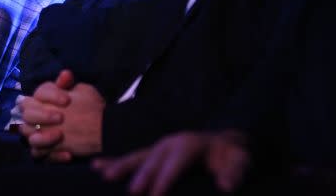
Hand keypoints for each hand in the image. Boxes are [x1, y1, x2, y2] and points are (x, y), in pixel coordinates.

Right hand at [20, 70, 103, 161]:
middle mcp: (37, 116)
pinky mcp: (46, 151)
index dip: (50, 96)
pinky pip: (39, 155)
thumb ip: (69, 85)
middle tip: (60, 118)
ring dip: (43, 137)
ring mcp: (39, 134)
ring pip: (29, 136)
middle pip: (27, 114)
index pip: (38, 93)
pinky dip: (53, 155)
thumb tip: (65, 74)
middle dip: (42, 115)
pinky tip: (68, 154)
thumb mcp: (82, 92)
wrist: (101, 127)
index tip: (67, 100)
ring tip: (60, 135)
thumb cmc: (88, 107)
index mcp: (43, 99)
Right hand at [92, 130, 249, 195]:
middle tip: (131, 194)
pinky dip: (113, 161)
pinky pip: (131, 158)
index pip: (174, 164)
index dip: (164, 180)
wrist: (224, 144)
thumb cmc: (231, 157)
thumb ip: (235, 173)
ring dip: (120, 166)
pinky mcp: (152, 155)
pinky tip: (95, 167)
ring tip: (102, 175)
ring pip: (136, 158)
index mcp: (188, 145)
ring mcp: (157, 148)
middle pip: (151, 161)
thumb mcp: (239, 162)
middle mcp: (168, 144)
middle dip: (140, 177)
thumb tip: (226, 186)